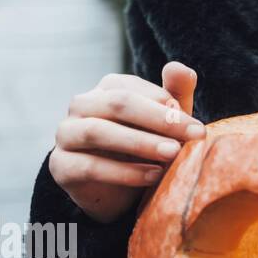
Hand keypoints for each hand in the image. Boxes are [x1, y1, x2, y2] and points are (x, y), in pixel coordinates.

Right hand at [49, 62, 202, 223]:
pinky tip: (153, 176)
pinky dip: (125, 172)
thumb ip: (176, 93)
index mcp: (108, 88)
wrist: (122, 191)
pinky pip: (90, 166)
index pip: (134, 87)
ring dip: (140, 143)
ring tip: (173, 154)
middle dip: (158, 120)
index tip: (195, 125)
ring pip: (98, 132)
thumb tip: (180, 67)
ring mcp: (66, 134)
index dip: (166, 103)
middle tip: (193, 136)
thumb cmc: (149, 145)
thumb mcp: (168, 121)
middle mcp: (82, 105)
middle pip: (117, 104)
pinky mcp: (61, 166)